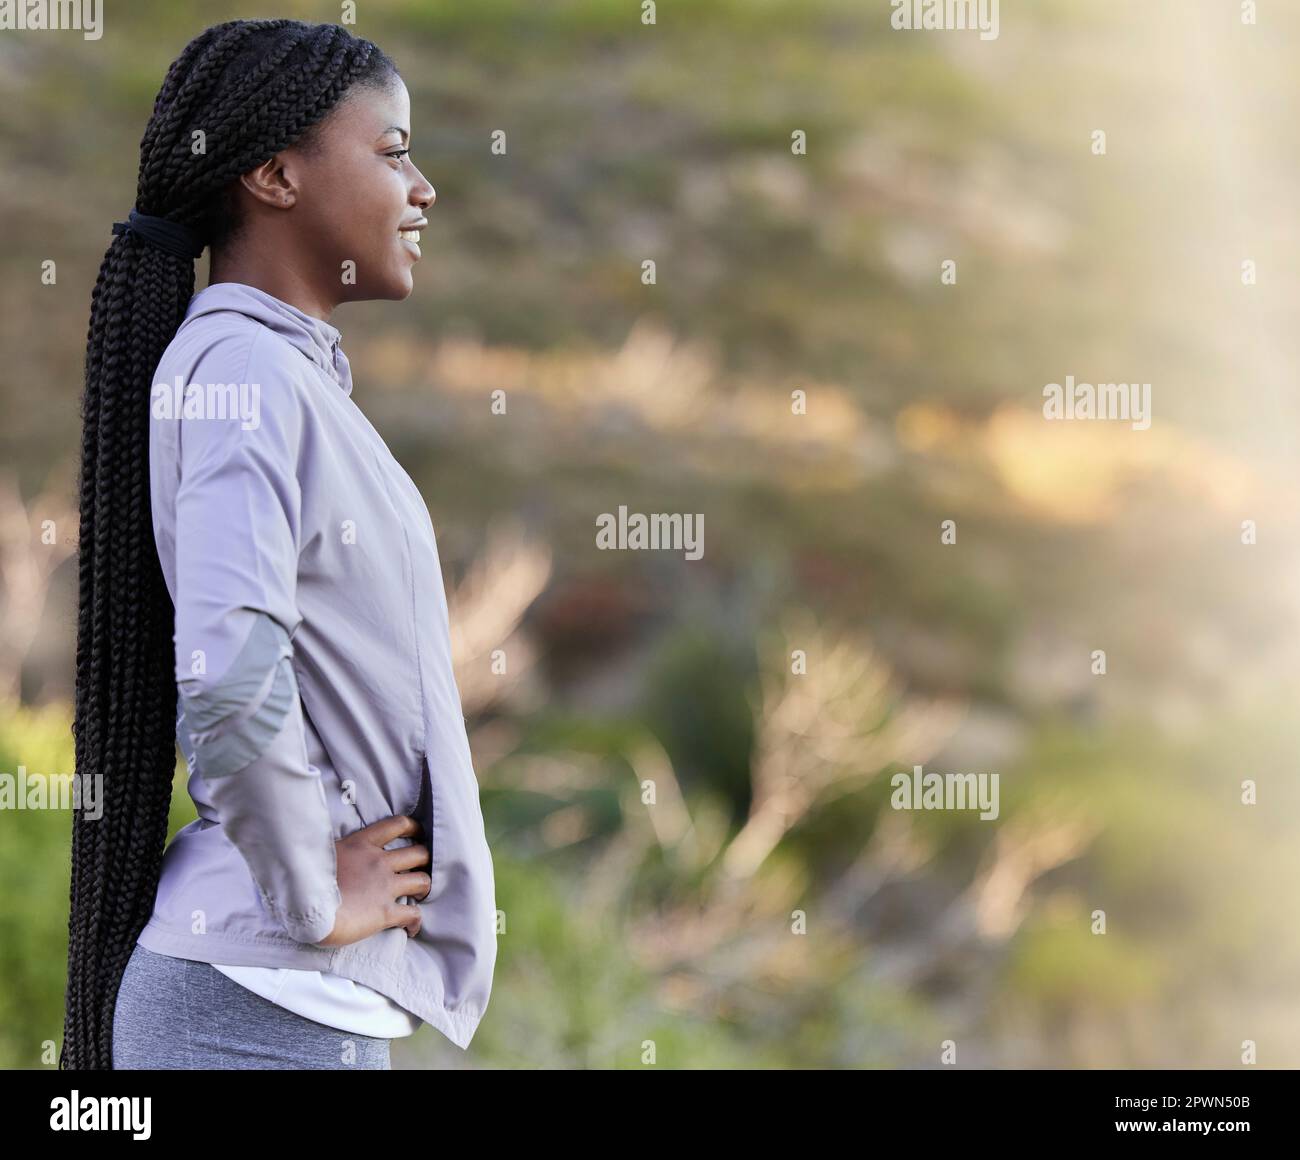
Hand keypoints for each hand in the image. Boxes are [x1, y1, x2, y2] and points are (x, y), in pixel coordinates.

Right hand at [317, 814, 430, 945]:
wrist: (304, 909)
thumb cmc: (305, 881)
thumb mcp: (321, 853)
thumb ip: (337, 851)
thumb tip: (335, 850)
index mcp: (362, 844)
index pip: (397, 825)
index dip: (414, 828)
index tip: (418, 834)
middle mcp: (379, 862)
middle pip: (418, 853)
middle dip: (424, 860)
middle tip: (420, 867)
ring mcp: (385, 886)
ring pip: (422, 881)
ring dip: (424, 887)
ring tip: (420, 894)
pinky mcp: (385, 912)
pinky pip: (413, 915)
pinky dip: (416, 921)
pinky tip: (412, 927)